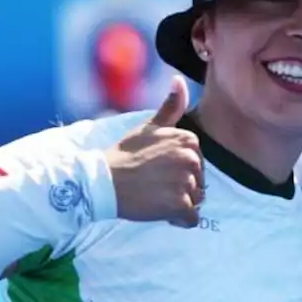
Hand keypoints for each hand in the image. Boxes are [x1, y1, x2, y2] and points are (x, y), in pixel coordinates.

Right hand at [105, 76, 203, 226]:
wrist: (102, 182)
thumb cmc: (124, 155)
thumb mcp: (148, 127)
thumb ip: (170, 107)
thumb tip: (179, 80)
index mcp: (189, 140)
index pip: (197, 164)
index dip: (178, 171)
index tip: (157, 170)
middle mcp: (192, 159)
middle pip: (199, 182)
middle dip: (180, 188)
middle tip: (154, 185)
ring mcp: (187, 182)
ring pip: (196, 200)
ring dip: (178, 204)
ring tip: (155, 196)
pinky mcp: (179, 205)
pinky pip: (191, 219)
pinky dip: (178, 220)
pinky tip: (160, 212)